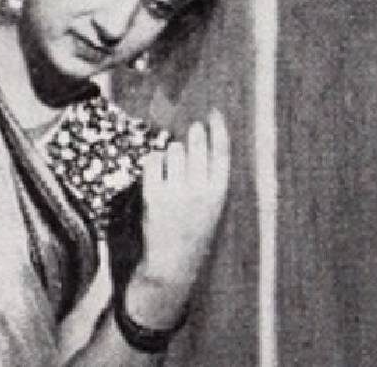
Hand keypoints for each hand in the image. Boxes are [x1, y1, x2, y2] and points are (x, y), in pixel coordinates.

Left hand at [138, 108, 230, 287]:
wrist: (173, 262)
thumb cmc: (193, 231)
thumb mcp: (212, 207)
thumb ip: (208, 178)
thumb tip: (198, 140)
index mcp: (219, 194)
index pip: (222, 153)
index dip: (219, 130)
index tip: (214, 113)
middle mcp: (199, 192)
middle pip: (196, 146)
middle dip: (193, 135)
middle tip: (192, 130)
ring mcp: (176, 193)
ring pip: (174, 150)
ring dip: (172, 151)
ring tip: (173, 164)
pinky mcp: (154, 196)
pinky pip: (153, 161)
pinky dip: (154, 160)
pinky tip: (157, 168)